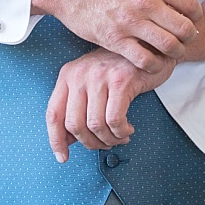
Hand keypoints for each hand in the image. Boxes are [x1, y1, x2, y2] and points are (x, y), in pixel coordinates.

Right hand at [31, 0, 200, 71]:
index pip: (191, 4)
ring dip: (175, 53)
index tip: (190, 21)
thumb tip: (179, 3)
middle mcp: (145, 1)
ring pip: (169, 46)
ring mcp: (130, 21)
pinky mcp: (114, 39)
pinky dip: (154, 65)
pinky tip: (151, 63)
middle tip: (184, 41)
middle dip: (189, 38)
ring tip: (170, 54)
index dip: (195, 16)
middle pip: (185, 28)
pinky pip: (144, 60)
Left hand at [46, 47, 175, 162]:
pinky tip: (128, 130)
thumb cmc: (123, 68)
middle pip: (74, 124)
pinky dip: (121, 131)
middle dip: (90, 143)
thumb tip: (68, 139)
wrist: (152, 48)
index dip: (56, 140)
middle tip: (104, 145)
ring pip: (95, 125)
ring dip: (109, 139)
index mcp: (68, 74)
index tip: (63, 156)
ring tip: (119, 138)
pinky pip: (114, 119)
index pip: (53, 114)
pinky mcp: (121, 81)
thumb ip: (78, 106)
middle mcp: (81, 74)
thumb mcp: (93, 82)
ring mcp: (100, 77)